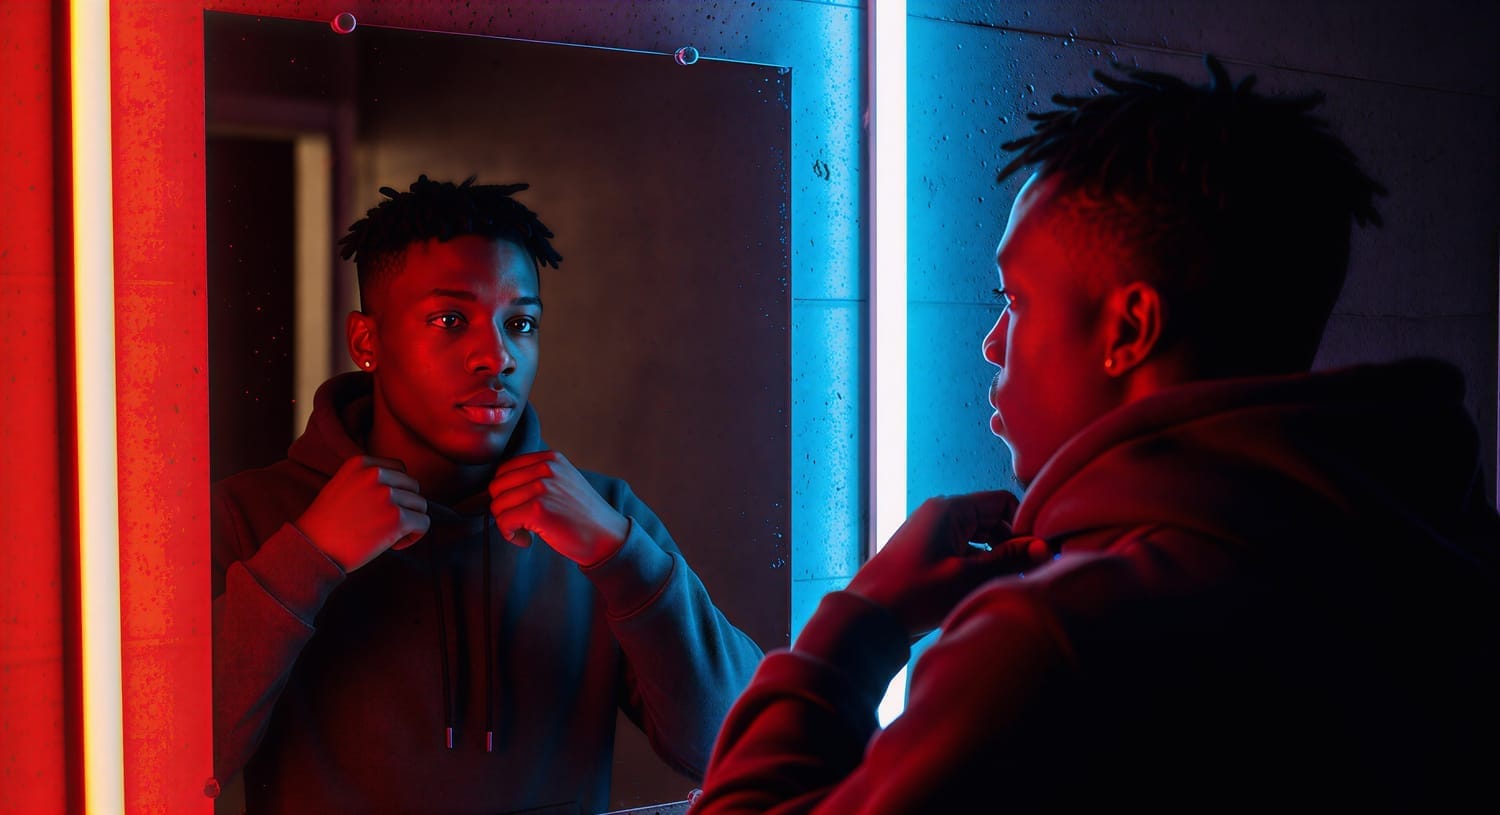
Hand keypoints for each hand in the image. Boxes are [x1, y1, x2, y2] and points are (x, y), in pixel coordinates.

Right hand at [294, 456, 429, 571]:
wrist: (311, 549)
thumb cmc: (325, 525)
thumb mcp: (342, 486)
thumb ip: (367, 480)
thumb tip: (401, 488)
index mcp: (360, 463)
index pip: (400, 469)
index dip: (397, 491)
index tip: (382, 508)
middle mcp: (375, 475)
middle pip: (413, 486)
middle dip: (405, 506)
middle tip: (385, 524)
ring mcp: (387, 495)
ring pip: (421, 505)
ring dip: (409, 521)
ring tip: (388, 535)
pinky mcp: (397, 518)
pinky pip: (424, 523)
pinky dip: (415, 536)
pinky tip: (395, 545)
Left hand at [488, 451, 628, 565]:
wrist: (607, 538)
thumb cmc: (582, 516)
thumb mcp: (563, 483)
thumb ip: (536, 477)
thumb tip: (499, 488)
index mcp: (551, 458)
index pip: (505, 469)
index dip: (506, 493)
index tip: (519, 510)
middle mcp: (546, 468)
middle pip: (497, 486)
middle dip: (504, 508)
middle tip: (521, 523)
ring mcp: (542, 487)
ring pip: (497, 505)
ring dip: (507, 524)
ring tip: (527, 533)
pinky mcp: (538, 509)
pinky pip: (504, 521)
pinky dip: (510, 535)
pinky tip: (527, 541)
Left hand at [846, 491, 1048, 638]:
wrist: (868, 616)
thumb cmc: (914, 594)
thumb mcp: (967, 578)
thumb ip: (1008, 560)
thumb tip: (1045, 548)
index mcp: (949, 509)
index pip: (1002, 502)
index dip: (1023, 525)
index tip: (1039, 551)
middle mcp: (941, 515)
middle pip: (992, 520)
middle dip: (1012, 543)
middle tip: (1030, 572)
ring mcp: (933, 533)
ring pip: (980, 538)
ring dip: (997, 558)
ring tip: (1009, 584)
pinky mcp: (929, 554)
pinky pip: (964, 551)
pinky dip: (979, 566)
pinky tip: (986, 589)